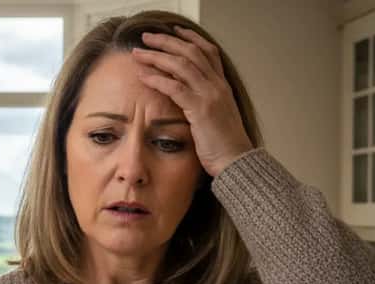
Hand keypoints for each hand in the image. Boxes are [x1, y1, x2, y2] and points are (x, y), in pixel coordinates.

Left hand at [131, 26, 252, 177]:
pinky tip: (143, 76)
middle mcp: (218, 86)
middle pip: (191, 52)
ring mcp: (211, 95)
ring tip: (138, 54)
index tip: (174, 31)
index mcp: (222, 86)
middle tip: (147, 37)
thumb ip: (203, 104)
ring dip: (157, 56)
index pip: (208, 52)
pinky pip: (175, 87)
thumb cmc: (223, 146)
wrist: (236, 162)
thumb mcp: (216, 118)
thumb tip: (186, 100)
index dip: (190, 39)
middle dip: (167, 41)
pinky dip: (157, 79)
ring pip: (181, 65)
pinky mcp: (201, 109)